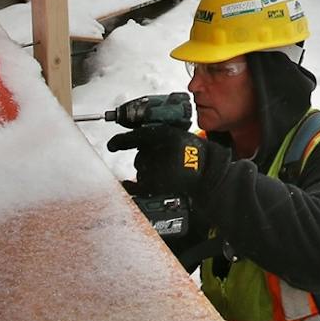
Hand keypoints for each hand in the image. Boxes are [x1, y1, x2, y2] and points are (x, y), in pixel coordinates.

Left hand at [107, 125, 223, 198]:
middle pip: (140, 155)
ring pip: (141, 168)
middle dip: (147, 157)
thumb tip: (141, 140)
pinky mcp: (155, 184)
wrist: (207, 172)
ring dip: (148, 169)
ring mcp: (155, 169)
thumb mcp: (179, 135)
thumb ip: (160, 136)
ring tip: (166, 171)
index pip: (136, 137)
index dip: (121, 141)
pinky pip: (137, 185)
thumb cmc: (197, 154)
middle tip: (163, 159)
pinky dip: (131, 186)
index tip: (112, 145)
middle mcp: (157, 151)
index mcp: (164, 135)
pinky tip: (127, 185)